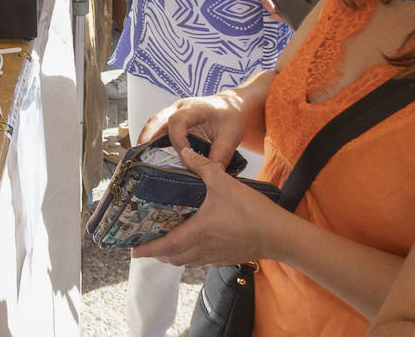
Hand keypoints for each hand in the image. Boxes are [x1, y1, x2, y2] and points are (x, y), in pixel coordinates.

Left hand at [132, 147, 283, 265]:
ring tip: (165, 245)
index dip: (148, 249)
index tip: (134, 251)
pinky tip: (193, 244)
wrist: (280, 235)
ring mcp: (216, 257)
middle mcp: (204, 249)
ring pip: (187, 261)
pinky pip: (202, 262)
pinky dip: (191, 256)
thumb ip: (202, 165)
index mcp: (199, 232)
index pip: (166, 245)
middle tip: (146, 245)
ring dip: (173, 255)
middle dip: (158, 253)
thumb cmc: (252, 211)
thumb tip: (184, 152)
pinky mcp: (227, 259)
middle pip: (173, 258)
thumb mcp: (224, 182)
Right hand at [137, 93, 246, 169]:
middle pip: (158, 118)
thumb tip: (212, 173)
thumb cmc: (231, 116)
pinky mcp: (173, 122)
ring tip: (139, 156)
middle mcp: (181, 108)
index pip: (178, 121)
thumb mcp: (232, 135)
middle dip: (147, 135)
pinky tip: (150, 154)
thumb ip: (222, 154)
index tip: (184, 156)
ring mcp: (174, 113)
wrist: (232, 106)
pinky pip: (158, 129)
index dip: (178, 139)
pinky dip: (152, 140)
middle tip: (140, 151)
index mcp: (195, 107)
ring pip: (154, 123)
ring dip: (146, 138)